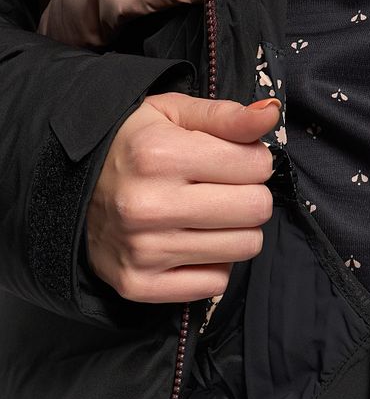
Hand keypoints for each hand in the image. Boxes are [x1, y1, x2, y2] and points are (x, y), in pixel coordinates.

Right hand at [86, 93, 280, 302]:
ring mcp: (143, 250)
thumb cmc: (131, 148)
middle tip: (221, 191)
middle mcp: (149, 205)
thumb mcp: (172, 115)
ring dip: (235, 232)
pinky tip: (187, 244)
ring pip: (245, 247)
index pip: (258, 165)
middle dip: (249, 196)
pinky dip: (211, 266)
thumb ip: (227, 115)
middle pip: (257, 209)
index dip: (252, 161)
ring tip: (204, 217)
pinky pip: (216, 283)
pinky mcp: (141, 285)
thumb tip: (272, 112)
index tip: (230, 162)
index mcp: (158, 155)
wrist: (67, 190)